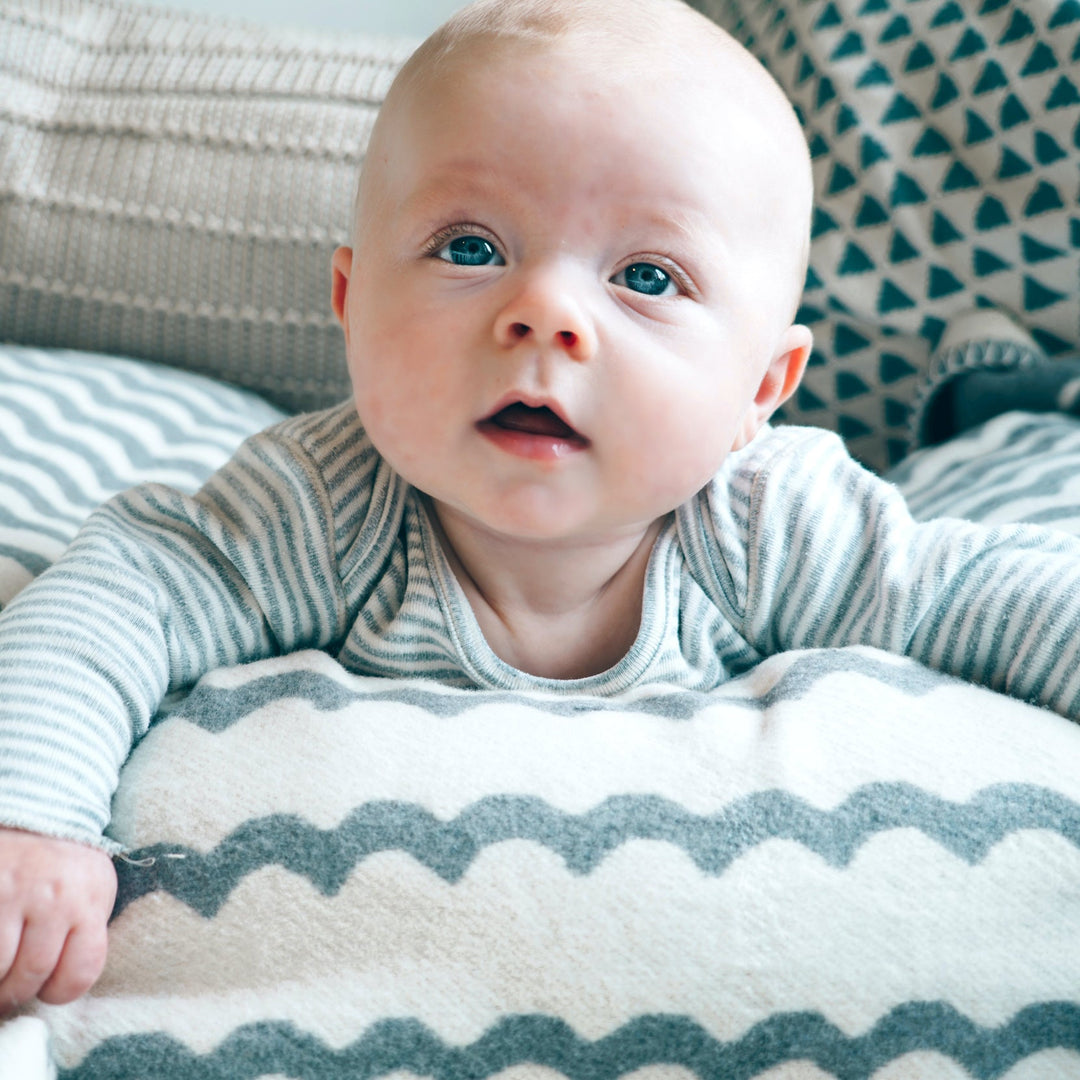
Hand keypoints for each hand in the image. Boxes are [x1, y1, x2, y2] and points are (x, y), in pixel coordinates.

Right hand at [0, 828, 116, 1012]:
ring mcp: (12, 894)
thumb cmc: (69, 864)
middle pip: (30, 976)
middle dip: (17, 992)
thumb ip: (86, 933)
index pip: (80, 972)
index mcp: (89, 902)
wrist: (41, 811)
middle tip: (11, 990)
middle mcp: (53, 898)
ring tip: (0, 971)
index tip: (49, 990)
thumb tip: (62, 985)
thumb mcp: (94, 891)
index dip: (61, 992)